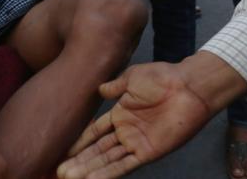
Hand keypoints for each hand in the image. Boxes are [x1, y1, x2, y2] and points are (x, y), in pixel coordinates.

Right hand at [57, 63, 211, 178]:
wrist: (187, 86)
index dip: (80, 142)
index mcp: (121, 114)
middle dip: (80, 161)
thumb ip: (115, 87)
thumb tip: (99, 90)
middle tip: (60, 171)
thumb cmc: (163, 78)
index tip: (64, 151)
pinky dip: (109, 173)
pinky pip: (125, 165)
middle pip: (98, 150)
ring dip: (89, 170)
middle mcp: (126, 132)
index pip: (95, 132)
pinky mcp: (148, 152)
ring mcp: (136, 143)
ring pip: (108, 160)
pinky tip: (93, 178)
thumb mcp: (132, 78)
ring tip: (69, 177)